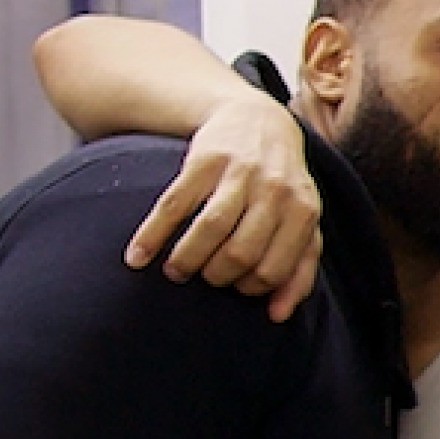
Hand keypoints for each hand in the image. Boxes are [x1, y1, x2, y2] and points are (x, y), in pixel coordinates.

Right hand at [123, 93, 322, 322]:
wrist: (260, 122)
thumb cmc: (281, 187)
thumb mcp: (301, 224)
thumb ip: (299, 270)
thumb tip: (277, 316)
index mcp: (302, 211)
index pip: (272, 269)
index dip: (249, 287)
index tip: (234, 286)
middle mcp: (275, 189)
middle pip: (240, 253)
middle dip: (216, 275)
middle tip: (203, 276)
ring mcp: (239, 172)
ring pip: (210, 229)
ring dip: (186, 260)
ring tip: (174, 271)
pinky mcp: (205, 159)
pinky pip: (174, 204)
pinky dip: (152, 235)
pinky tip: (137, 257)